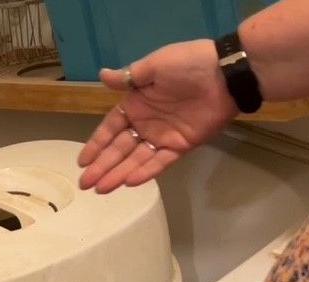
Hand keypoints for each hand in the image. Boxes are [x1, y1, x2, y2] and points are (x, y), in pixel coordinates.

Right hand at [77, 39, 238, 192]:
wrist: (226, 73)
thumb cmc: (188, 64)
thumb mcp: (154, 66)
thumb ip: (129, 77)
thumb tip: (101, 76)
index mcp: (136, 104)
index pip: (110, 128)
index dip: (96, 144)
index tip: (82, 161)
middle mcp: (146, 123)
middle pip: (119, 149)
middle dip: (102, 166)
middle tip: (84, 184)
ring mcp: (163, 136)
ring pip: (136, 159)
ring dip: (118, 174)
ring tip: (101, 189)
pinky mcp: (181, 145)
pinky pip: (160, 162)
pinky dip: (145, 172)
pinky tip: (128, 182)